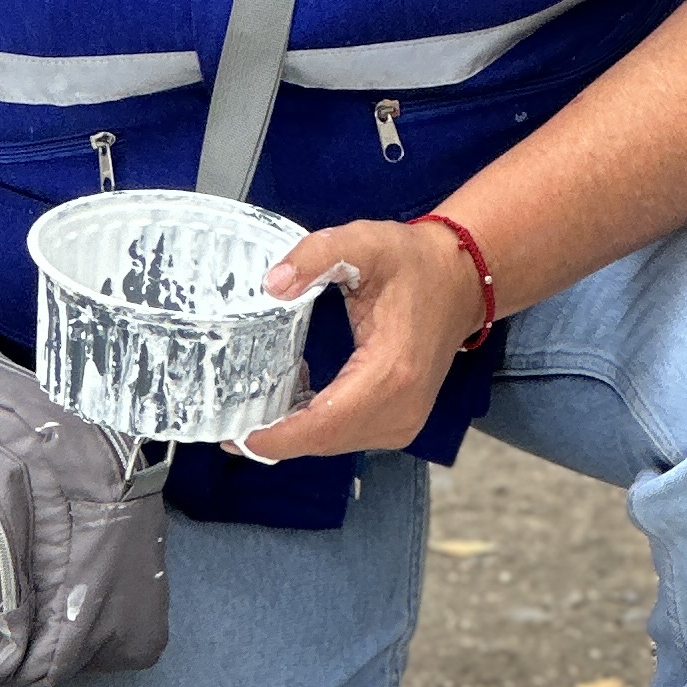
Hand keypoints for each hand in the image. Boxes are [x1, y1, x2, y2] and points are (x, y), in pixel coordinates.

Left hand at [247, 215, 478, 464]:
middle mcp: (401, 408)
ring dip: (293, 435)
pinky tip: (288, 404)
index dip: (276, 436)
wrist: (459, 279)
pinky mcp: (401, 422)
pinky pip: (347, 436)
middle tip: (227, 426)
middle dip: (275, 440)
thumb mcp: (364, 242)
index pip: (323, 423)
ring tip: (250, 414)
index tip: (235, 436)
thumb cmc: (414, 262)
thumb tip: (273, 285)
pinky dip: (314, 428)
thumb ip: (316, 255)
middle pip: (324, 441)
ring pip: (334, 444)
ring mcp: (405, 421)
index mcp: (391, 371)